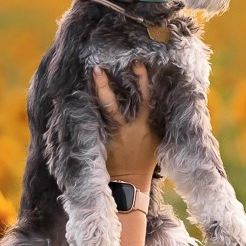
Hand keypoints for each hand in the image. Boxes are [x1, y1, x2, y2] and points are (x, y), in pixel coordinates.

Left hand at [92, 62, 159, 182]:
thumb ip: (157, 119)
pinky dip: (89, 107)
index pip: (144, 98)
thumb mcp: (158, 138)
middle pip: (113, 105)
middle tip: (97, 68)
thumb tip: (164, 98)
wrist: (130, 182)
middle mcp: (125, 128)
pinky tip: (81, 94)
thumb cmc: (146, 158)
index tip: (137, 63)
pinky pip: (95, 120)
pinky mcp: (101, 140)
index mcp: (143, 125)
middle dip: (105, 86)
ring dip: (95, 94)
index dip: (142, 80)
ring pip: (101, 112)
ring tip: (88, 79)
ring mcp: (111, 134)